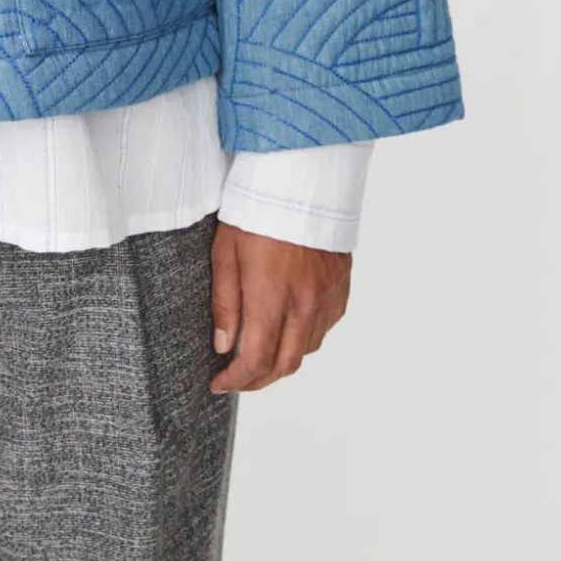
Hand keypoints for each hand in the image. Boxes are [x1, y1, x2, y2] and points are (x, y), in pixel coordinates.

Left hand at [208, 220, 351, 392]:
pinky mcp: (340, 287)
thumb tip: (223, 344)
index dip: (236, 380)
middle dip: (258, 380)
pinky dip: (305, 337)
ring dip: (282, 359)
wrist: (300, 178)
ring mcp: (326, 297)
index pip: (256, 360)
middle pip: (284, 365)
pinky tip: (289, 327)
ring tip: (260, 352)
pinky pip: (324, 327)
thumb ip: (225, 303)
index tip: (220, 383)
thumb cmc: (258, 208)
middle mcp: (304, 304)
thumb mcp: (225, 252)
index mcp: (271, 298)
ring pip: (306, 349)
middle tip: (238, 378)